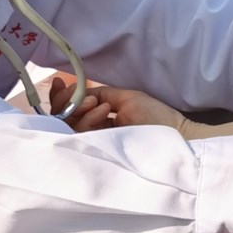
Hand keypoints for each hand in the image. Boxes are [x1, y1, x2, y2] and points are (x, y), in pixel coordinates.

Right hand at [47, 76, 186, 133]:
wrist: (173, 135)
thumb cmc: (154, 116)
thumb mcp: (124, 98)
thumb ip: (99, 94)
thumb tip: (78, 92)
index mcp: (98, 118)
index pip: (70, 109)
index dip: (60, 96)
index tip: (59, 82)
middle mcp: (92, 131)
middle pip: (63, 117)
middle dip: (66, 101)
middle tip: (83, 95)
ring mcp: (93, 142)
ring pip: (69, 126)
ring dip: (80, 108)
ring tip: (100, 104)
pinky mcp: (97, 151)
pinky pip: (80, 135)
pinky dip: (87, 119)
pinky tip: (102, 111)